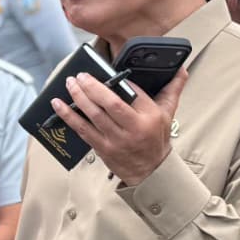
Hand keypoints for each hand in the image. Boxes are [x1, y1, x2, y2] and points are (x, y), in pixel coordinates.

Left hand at [52, 69, 188, 185]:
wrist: (150, 171)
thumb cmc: (156, 138)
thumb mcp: (168, 113)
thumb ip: (173, 89)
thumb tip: (181, 68)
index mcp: (148, 118)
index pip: (133, 94)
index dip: (119, 82)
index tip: (107, 71)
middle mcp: (131, 129)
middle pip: (109, 104)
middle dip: (92, 87)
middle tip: (80, 75)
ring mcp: (114, 140)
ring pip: (93, 116)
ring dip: (78, 98)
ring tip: (69, 84)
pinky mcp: (101, 147)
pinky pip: (82, 129)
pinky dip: (68, 116)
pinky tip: (58, 104)